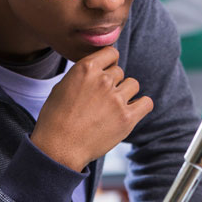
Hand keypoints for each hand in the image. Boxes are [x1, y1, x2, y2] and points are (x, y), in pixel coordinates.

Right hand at [31, 46, 152, 170]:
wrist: (58, 148)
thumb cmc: (55, 119)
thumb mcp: (62, 86)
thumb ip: (83, 74)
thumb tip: (99, 68)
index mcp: (86, 68)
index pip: (111, 52)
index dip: (109, 62)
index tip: (105, 72)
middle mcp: (103, 80)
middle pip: (120, 72)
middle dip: (112, 83)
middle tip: (99, 100)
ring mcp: (117, 99)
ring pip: (133, 85)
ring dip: (125, 93)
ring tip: (111, 107)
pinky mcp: (128, 118)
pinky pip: (146, 103)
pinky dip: (141, 106)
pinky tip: (131, 111)